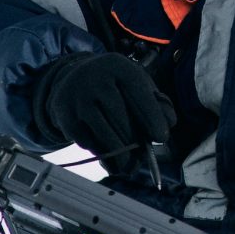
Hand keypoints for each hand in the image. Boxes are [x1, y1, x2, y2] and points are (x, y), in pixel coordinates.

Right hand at [33, 52, 172, 160]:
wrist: (75, 80)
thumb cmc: (118, 86)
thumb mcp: (139, 85)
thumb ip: (159, 103)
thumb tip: (168, 124)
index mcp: (119, 67)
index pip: (139, 95)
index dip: (152, 118)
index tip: (161, 138)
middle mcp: (95, 80)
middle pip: (122, 120)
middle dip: (136, 144)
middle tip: (143, 159)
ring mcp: (78, 99)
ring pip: (105, 135)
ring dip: (120, 156)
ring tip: (129, 166)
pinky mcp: (66, 117)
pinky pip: (89, 143)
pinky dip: (102, 153)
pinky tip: (109, 155)